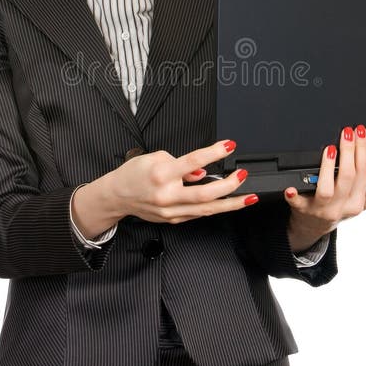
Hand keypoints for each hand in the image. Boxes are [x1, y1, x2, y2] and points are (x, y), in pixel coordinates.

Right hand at [75, 139, 258, 231]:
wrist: (117, 195)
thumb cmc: (134, 174)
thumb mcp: (155, 157)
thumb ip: (181, 164)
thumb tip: (201, 171)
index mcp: (161, 174)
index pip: (193, 162)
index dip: (213, 153)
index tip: (229, 146)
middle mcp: (167, 195)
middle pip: (205, 194)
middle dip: (228, 185)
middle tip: (242, 175)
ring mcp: (171, 210)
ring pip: (206, 210)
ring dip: (230, 204)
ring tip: (248, 197)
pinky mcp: (173, 219)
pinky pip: (198, 214)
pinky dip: (214, 208)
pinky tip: (227, 203)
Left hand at [284, 124, 365, 251]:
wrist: (314, 226)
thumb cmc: (338, 208)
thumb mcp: (364, 202)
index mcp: (357, 202)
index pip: (364, 173)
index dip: (363, 150)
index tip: (360, 132)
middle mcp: (341, 206)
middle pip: (348, 177)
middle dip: (349, 151)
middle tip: (346, 133)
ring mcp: (321, 208)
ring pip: (327, 189)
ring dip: (328, 168)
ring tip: (330, 150)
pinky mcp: (303, 210)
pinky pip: (298, 203)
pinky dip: (294, 196)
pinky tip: (291, 188)